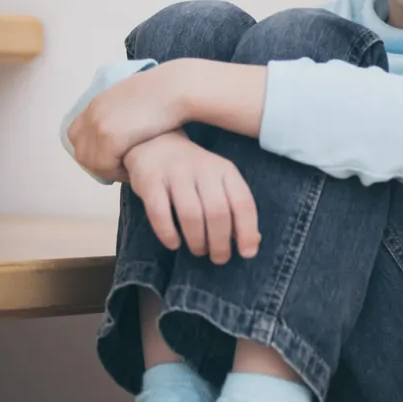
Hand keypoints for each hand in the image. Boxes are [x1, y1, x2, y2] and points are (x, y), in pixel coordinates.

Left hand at [68, 61, 192, 181]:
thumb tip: (126, 125)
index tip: (114, 156)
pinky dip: (118, 172)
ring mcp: (98, 125)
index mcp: (97, 103)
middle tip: (121, 167)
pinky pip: (105, 166)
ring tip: (130, 170)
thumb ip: (123, 112)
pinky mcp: (110, 137)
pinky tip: (135, 168)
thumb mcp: (136, 99)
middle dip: (99, 164)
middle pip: (81, 151)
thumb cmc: (166, 93)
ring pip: (91, 162)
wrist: (176, 87)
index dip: (92, 150)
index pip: (77, 135)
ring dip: (109, 170)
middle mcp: (92, 113)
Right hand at [123, 129, 260, 263]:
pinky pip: (160, 213)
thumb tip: (252, 243)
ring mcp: (176, 174)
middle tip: (219, 258)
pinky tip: (174, 243)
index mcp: (226, 171)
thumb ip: (234, 209)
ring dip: (197, 240)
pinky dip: (168, 233)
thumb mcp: (219, 183)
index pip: (243, 202)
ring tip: (199, 251)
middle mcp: (203, 170)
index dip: (247, 231)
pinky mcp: (150, 181)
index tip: (247, 253)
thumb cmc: (194, 172)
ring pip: (191, 214)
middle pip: (217, 212)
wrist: (155, 143)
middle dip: (220, 242)